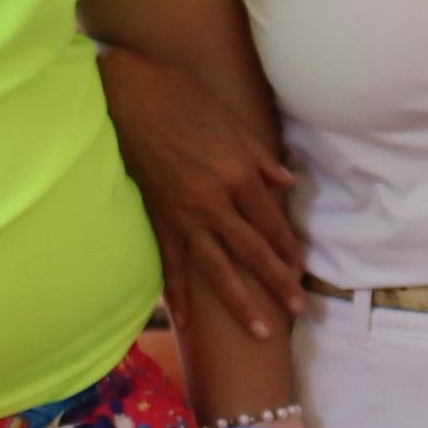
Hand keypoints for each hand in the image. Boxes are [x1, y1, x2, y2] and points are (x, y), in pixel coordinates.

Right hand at [100, 42, 304, 340]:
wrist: (128, 95)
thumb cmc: (182, 99)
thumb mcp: (232, 122)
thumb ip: (260, 158)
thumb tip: (286, 184)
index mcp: (239, 174)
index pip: (271, 222)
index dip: (288, 247)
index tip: (300, 267)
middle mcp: (216, 202)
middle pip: (253, 252)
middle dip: (278, 282)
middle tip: (299, 309)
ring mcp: (184, 215)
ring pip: (217, 269)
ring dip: (241, 303)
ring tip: (260, 331)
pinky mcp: (157, 218)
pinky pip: (170, 264)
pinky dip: (177, 295)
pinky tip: (185, 321)